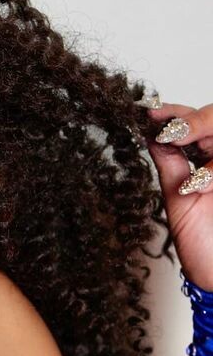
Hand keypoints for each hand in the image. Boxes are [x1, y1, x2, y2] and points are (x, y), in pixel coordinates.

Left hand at [144, 100, 212, 293]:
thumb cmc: (203, 243)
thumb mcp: (178, 198)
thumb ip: (170, 163)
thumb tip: (149, 132)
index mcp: (206, 159)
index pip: (193, 122)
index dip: (174, 113)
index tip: (151, 112)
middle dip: (194, 122)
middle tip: (171, 132)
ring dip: (207, 139)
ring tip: (187, 163)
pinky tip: (200, 184)